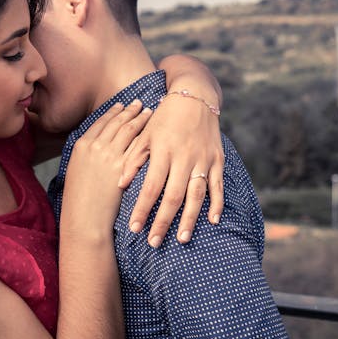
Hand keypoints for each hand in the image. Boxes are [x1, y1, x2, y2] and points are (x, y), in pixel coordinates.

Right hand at [62, 101, 151, 240]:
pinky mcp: (123, 167)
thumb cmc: (79, 200)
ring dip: (139, 118)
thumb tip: (95, 148)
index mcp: (81, 145)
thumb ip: (86, 156)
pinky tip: (154, 131)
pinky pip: (138, 145)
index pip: (101, 122)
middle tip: (138, 103)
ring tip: (148, 112)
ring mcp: (110, 155)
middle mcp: (95, 146)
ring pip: (128, 130)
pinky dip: (146, 135)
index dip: (113, 112)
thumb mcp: (76, 170)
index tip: (121, 105)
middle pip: (116, 122)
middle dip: (129, 110)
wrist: (84, 218)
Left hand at [119, 93, 224, 246]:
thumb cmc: (165, 116)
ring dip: (190, 219)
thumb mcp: (146, 133)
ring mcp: (203, 159)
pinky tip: (213, 221)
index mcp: (163, 151)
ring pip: (196, 194)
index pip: (151, 186)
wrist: (196, 96)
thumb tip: (120, 183)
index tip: (134, 228)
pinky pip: (218, 184)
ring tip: (182, 239)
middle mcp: (184, 157)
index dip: (142, 209)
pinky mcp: (217, 159)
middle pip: (173, 196)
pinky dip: (217, 203)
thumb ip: (134, 158)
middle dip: (163, 221)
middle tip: (154, 243)